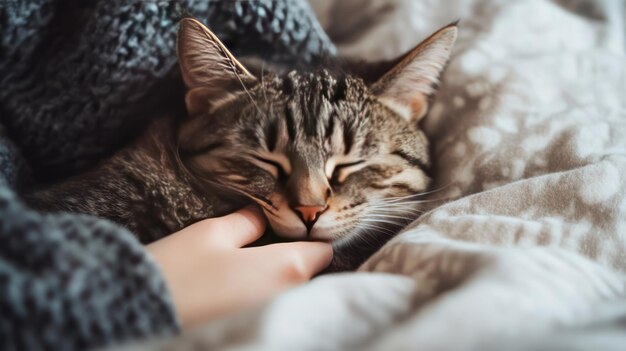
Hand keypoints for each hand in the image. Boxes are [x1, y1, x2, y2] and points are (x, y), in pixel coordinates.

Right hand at [147, 206, 332, 327]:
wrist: (138, 313)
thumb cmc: (180, 269)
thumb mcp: (213, 232)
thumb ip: (249, 222)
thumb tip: (264, 217)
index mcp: (288, 268)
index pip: (324, 250)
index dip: (313, 235)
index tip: (296, 227)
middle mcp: (289, 298)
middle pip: (309, 274)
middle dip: (296, 258)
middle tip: (269, 243)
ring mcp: (272, 317)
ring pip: (289, 292)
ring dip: (279, 278)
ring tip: (249, 265)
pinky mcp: (252, 327)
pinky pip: (271, 307)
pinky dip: (263, 296)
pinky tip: (237, 287)